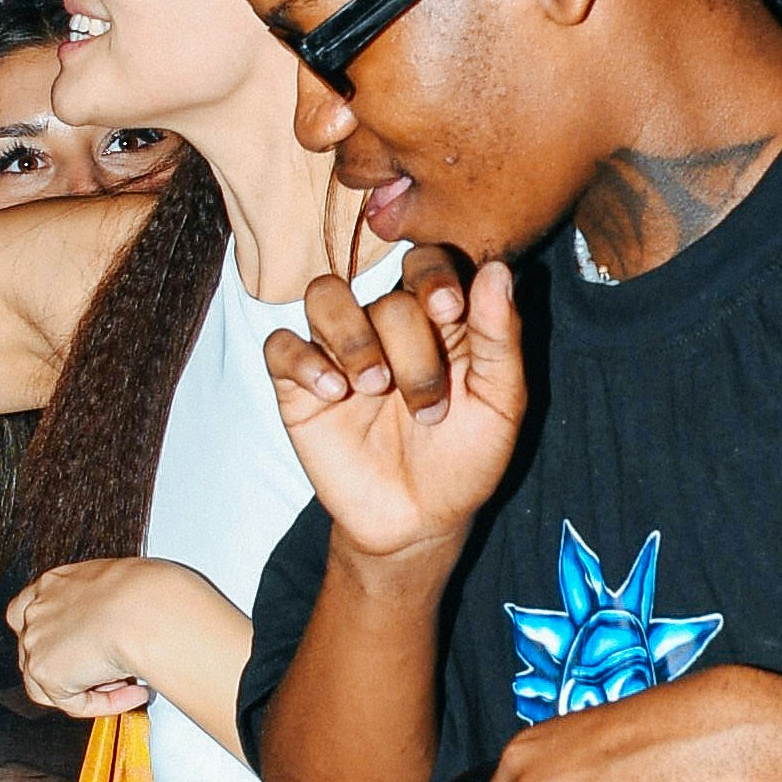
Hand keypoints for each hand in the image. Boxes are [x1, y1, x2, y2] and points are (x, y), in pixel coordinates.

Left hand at [7, 559, 171, 716]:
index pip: (34, 611)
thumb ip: (107, 607)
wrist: (143, 609)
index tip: (80, 645)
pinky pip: (72, 701)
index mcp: (53, 584)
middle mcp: (38, 610)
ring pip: (51, 680)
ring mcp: (35, 641)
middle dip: (72, 665)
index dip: (57, 634)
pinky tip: (132, 693)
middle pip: (39, 649)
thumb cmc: (144, 592)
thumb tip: (120, 623)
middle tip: (110, 669)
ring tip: (126, 683)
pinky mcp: (44, 671)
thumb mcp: (121, 587)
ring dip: (88, 687)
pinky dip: (103, 703)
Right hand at [265, 247, 524, 564]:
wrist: (420, 520)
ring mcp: (339, 352)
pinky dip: (304, 360)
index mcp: (436, 320)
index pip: (425, 261)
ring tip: (374, 386)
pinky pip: (281, 345)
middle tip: (429, 410)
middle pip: (386, 297)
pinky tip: (333, 393)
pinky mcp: (299, 385)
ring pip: (324, 295)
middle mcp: (385, 325)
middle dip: (412, 352)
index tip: (447, 309)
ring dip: (352, 336)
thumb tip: (498, 269)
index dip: (433, 275)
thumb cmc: (466, 458)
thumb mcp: (500, 403)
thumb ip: (500, 338)